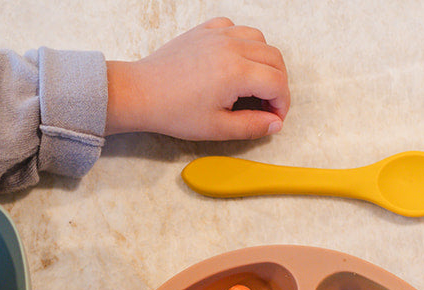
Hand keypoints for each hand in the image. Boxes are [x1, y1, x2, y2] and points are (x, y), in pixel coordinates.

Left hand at [106, 18, 288, 140]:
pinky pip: (236, 27)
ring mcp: (217, 35)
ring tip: (254, 83)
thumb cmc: (173, 110)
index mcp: (236, 72)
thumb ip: (252, 126)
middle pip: (275, 58)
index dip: (282, 104)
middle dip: (278, 83)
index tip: (274, 117)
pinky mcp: (204, 30)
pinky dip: (243, 42)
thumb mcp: (218, 127)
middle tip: (267, 104)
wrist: (142, 93)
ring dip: (264, 61)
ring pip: (259, 39)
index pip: (277, 83)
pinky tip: (235, 61)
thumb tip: (274, 124)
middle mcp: (230, 47)